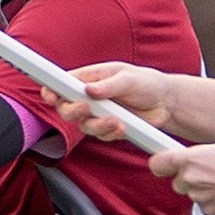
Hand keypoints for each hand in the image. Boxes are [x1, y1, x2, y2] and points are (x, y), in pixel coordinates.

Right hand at [44, 62, 171, 139]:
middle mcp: (89, 98)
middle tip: (85, 109)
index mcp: (89, 79)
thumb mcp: (128, 78)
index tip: (49, 96)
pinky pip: (101, 136)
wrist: (165, 103)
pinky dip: (111, 133)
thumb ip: (108, 85)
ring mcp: (98, 115)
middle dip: (72, 111)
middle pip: (66, 109)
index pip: (62, 84)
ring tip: (115, 120)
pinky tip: (123, 127)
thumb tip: (89, 90)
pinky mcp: (109, 129)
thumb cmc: (145, 83)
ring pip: (84, 126)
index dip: (51, 91)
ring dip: (97, 125)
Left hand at [149, 143, 214, 214]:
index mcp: (190, 160)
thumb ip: (196, 157)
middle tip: (210, 175)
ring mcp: (198, 199)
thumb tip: (185, 161)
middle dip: (189, 181)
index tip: (163, 165)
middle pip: (177, 183)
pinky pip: (206, 208)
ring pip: (194, 196)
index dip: (161, 165)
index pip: (157, 164)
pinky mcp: (208, 214)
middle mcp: (190, 180)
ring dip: (205, 192)